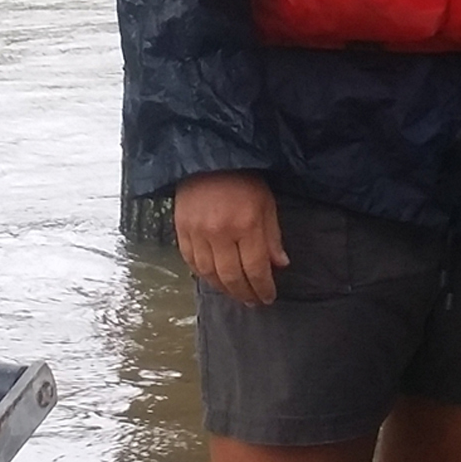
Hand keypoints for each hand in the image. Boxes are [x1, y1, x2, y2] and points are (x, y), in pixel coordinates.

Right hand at [173, 170, 286, 305]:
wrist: (208, 159)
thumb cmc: (244, 179)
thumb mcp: (268, 204)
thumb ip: (272, 237)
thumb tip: (280, 265)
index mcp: (246, 225)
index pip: (255, 268)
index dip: (263, 287)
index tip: (268, 297)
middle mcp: (219, 233)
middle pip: (231, 276)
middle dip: (244, 293)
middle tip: (253, 302)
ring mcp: (197, 233)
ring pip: (209, 274)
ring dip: (223, 289)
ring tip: (235, 294)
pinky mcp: (180, 230)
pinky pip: (190, 262)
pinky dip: (203, 275)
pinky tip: (213, 280)